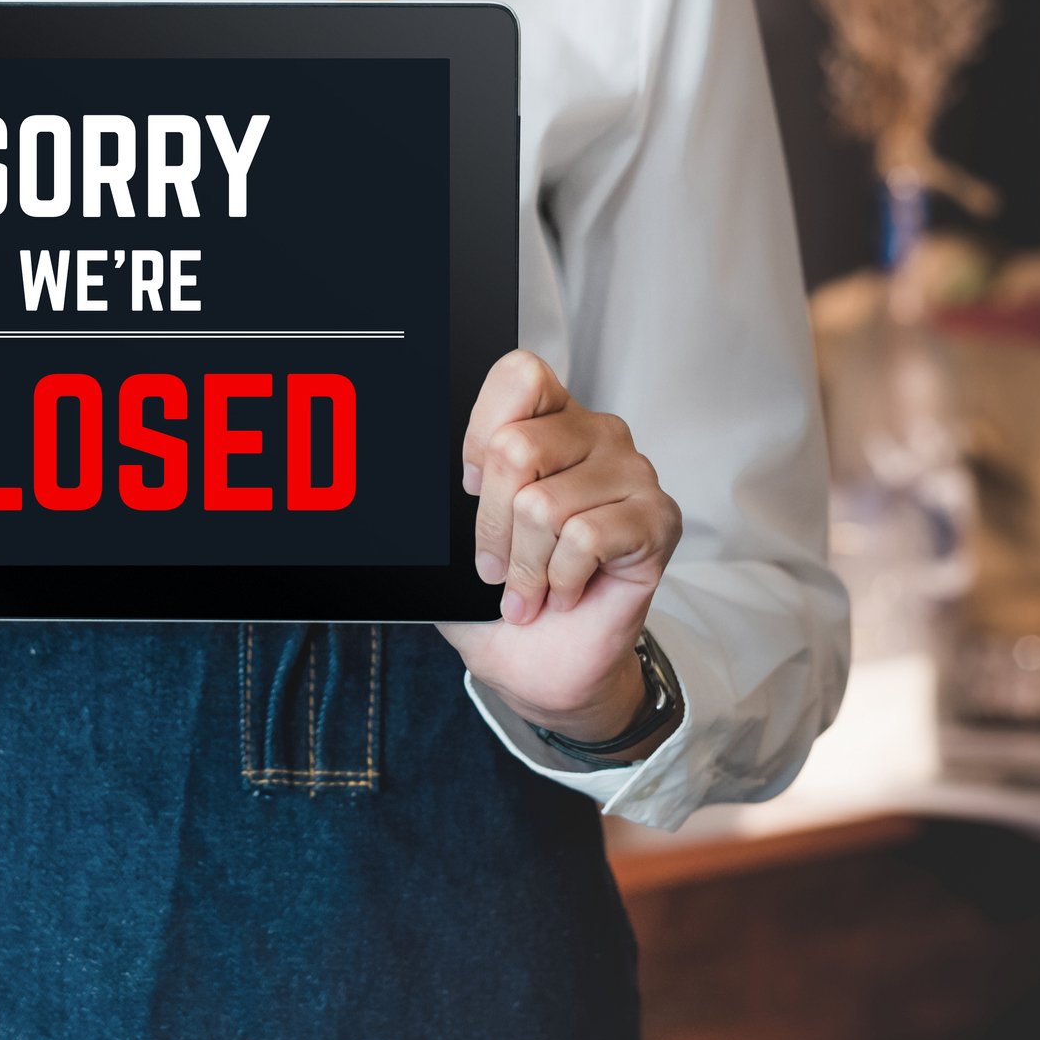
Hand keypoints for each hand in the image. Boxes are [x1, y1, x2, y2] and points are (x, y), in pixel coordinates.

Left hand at [435, 350, 683, 749]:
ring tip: (534, 588)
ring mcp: (632, 472)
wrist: (546, 664)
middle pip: (515, 449)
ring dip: (526, 567)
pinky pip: (586, 537)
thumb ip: (440, 499)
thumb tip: (381, 486)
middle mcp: (595, 433)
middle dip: (490, 527)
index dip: (480, 433)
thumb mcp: (451, 541)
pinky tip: (566, 592)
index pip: (519, 374)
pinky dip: (561, 579)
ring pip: (545, 505)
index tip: (468, 488)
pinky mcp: (658, 518)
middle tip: (496, 568)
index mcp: (547, 419)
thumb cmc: (500, 597)